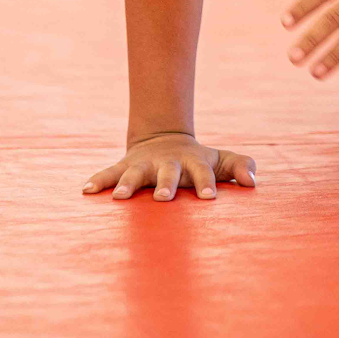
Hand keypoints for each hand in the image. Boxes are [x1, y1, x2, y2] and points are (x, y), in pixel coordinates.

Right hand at [83, 132, 255, 201]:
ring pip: (134, 173)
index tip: (209, 199)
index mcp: (193, 163)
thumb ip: (240, 166)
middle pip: (168, 173)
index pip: (203, 174)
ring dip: (127, 184)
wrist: (164, 138)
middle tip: (165, 199)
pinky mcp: (125, 166)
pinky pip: (109, 173)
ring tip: (118, 197)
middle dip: (166, 185)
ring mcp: (144, 164)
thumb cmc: (198, 160)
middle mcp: (167, 163)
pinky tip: (86, 190)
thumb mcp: (220, 160)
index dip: (207, 185)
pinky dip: (98, 180)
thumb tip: (253, 182)